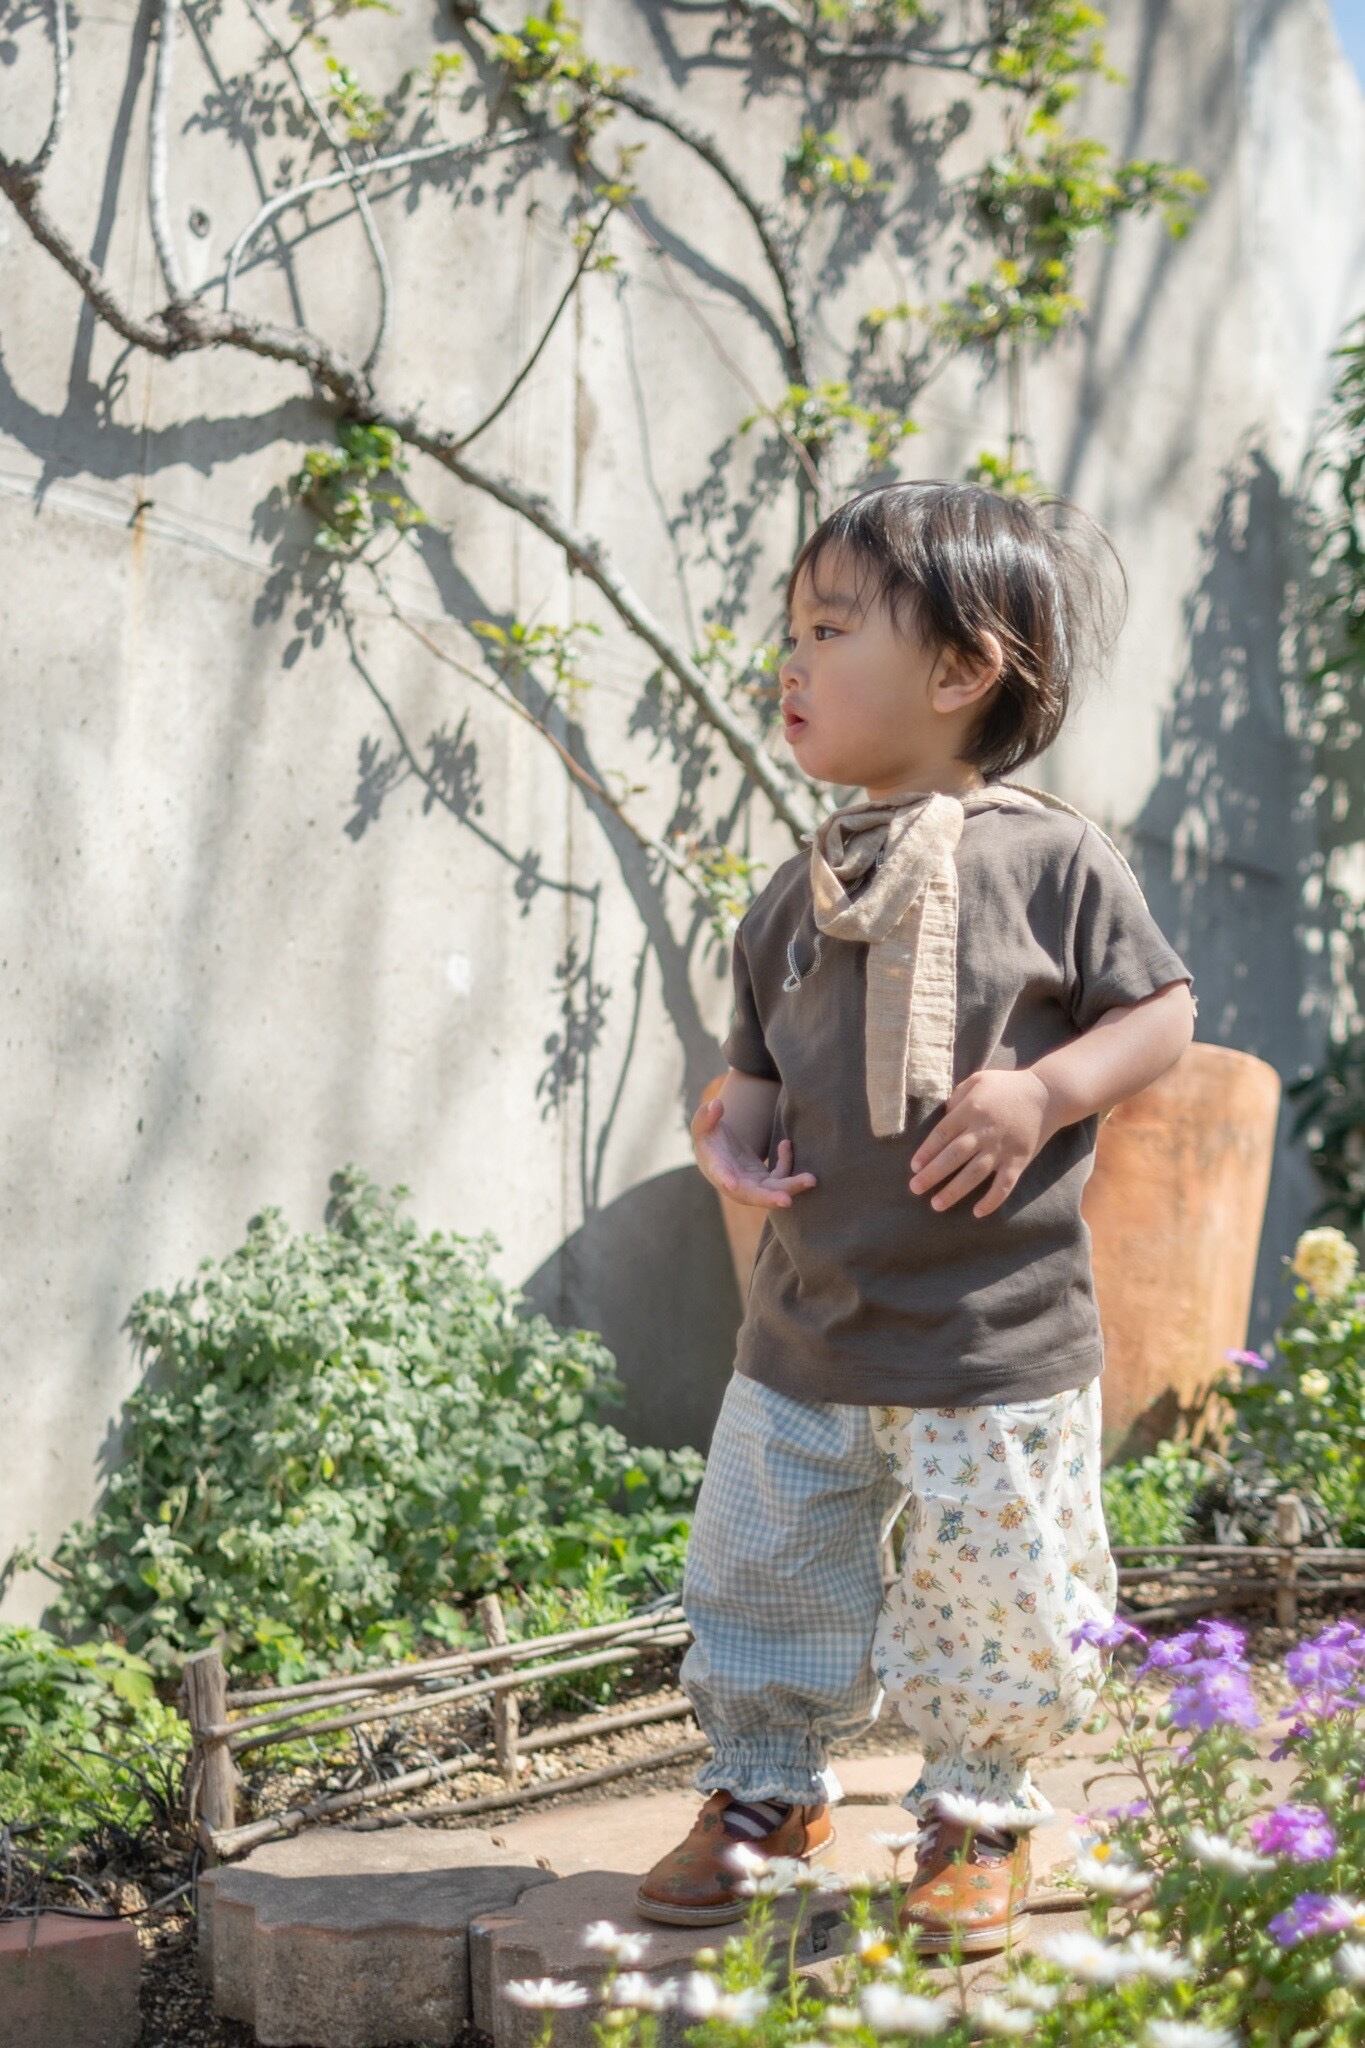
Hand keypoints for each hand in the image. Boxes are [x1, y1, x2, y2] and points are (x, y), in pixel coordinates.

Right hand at [691, 1097, 817, 1208]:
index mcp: (716, 1170)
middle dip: (770, 1198)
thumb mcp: (702, 1125)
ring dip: (792, 1187)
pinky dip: (787, 1162)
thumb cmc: (708, 1138)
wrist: (719, 1151)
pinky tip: (786, 1143)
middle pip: (754, 1195)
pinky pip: (781, 1176)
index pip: (720, 1176)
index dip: (725, 1179)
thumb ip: (706, 1116)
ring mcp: (753, 1185)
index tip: (731, 1184)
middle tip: (787, 1201)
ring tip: (811, 1179)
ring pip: (774, 1191)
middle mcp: (736, 1184)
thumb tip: (716, 1104)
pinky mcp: (766, 1181)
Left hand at [907, 1069, 1062, 1219]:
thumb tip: (944, 1115)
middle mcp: (985, 1131)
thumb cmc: (1007, 1086)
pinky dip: (992, 1200)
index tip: (914, 1166)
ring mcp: (1003, 1148)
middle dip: (933, 1174)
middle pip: (954, 1156)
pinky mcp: (1019, 1160)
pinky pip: (1005, 1184)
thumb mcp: (978, 1080)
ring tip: (936, 1205)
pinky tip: (977, 1212)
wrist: (1048, 1095)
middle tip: (915, 1189)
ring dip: (954, 1191)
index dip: (927, 1151)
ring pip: (975, 1174)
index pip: (942, 1133)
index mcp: (972, 1110)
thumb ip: (958, 1096)